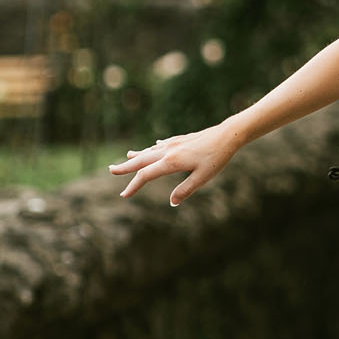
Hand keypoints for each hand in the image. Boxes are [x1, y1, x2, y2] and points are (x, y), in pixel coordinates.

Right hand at [108, 121, 241, 207]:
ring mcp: (174, 144)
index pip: (146, 175)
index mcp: (171, 162)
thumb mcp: (202, 178)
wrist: (227, 135)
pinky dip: (153, 148)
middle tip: (111, 169)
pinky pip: (162, 145)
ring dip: (137, 155)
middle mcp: (168, 151)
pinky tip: (152, 147)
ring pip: (150, 151)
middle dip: (126, 166)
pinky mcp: (181, 140)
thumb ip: (185, 190)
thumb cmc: (216, 158)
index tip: (124, 195)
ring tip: (126, 156)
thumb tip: (172, 202)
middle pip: (142, 160)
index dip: (133, 186)